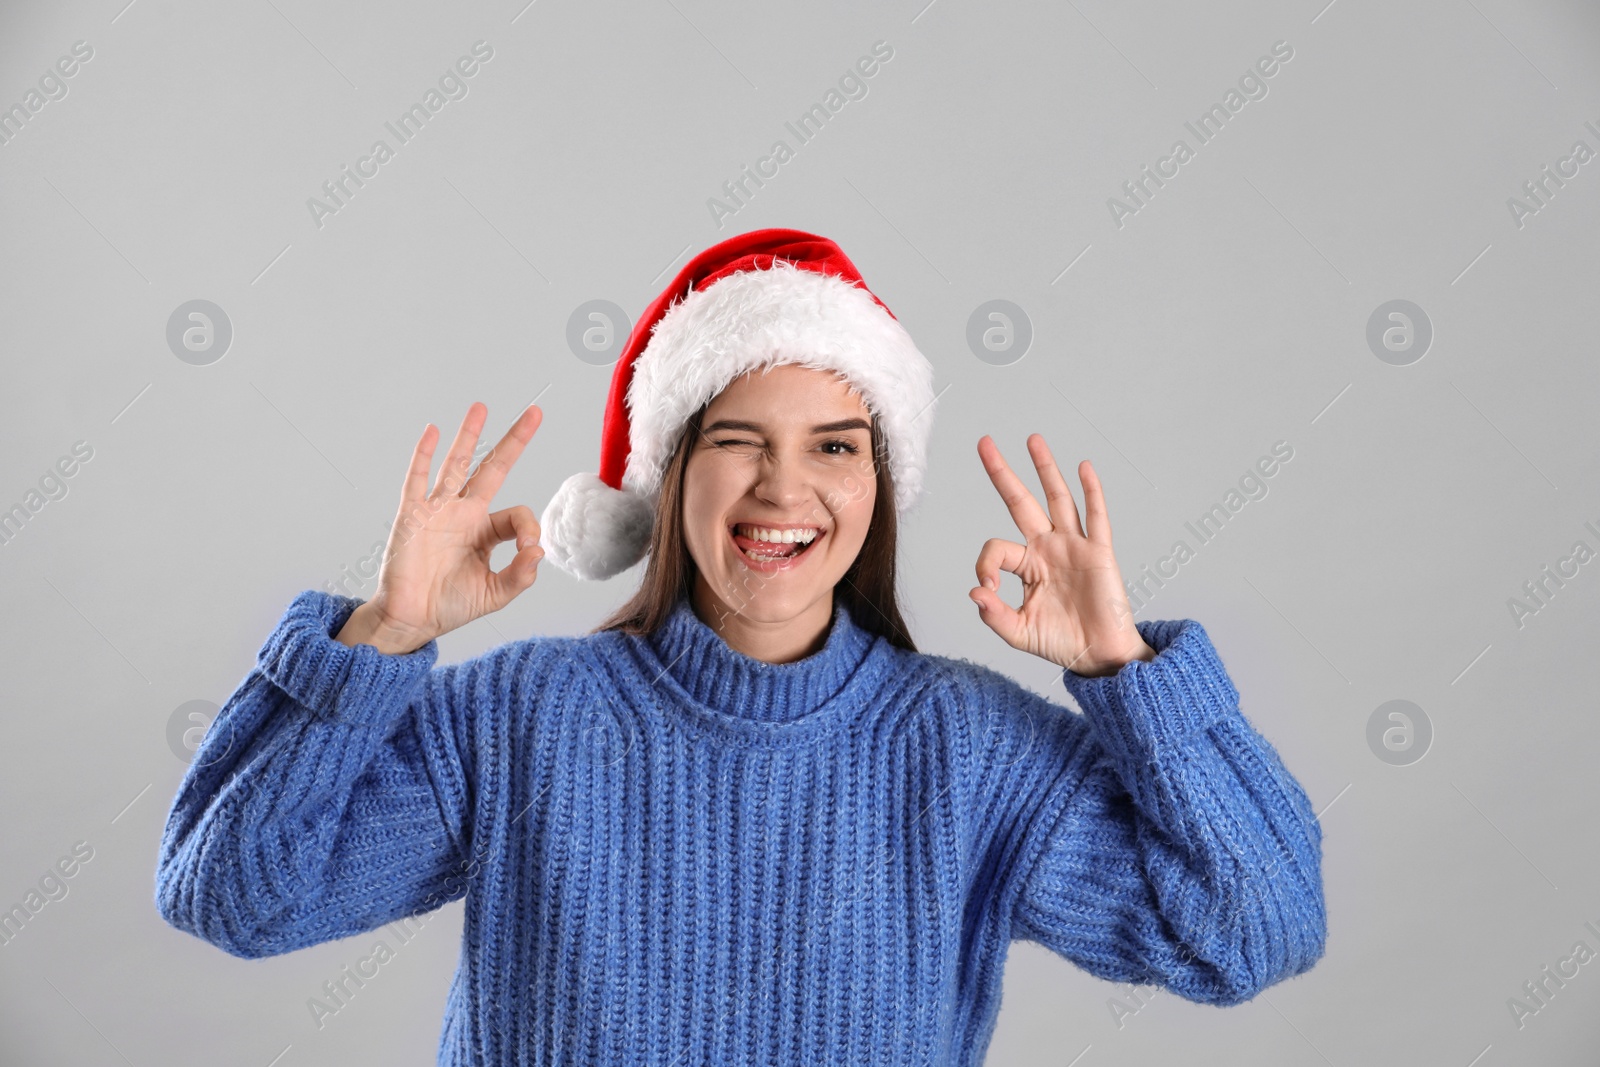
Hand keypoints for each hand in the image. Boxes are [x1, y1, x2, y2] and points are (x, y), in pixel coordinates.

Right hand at [336, 402, 544, 654]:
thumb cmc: (451, 605)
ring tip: (481, 407)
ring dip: (470, 435)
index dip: (529, 528)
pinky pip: (417, 480)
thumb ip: (521, 575)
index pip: (517, 513)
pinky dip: (423, 455)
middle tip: (534, 412)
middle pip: (492, 468)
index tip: (529, 548)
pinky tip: (433, 431)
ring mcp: (438, 511)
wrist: (412, 620)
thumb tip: (539, 549)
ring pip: (457, 465)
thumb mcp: (495, 593)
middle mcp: (464, 514)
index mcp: (485, 531)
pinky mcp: (412, 516)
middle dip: (513, 441)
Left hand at [968, 434, 1155, 677]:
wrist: (1100, 657)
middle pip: (1021, 502)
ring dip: (1045, 468)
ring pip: (1057, 499)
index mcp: (1027, 566)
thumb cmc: (1062, 643)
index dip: (984, 565)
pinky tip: (1083, 467)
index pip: (997, 549)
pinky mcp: (1099, 553)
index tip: (985, 588)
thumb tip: (974, 593)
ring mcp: (1074, 546)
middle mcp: (1048, 548)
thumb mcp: (1019, 633)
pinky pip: (1096, 518)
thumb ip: (994, 615)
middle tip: (984, 443)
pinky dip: (1092, 492)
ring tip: (1032, 439)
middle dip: (1003, 473)